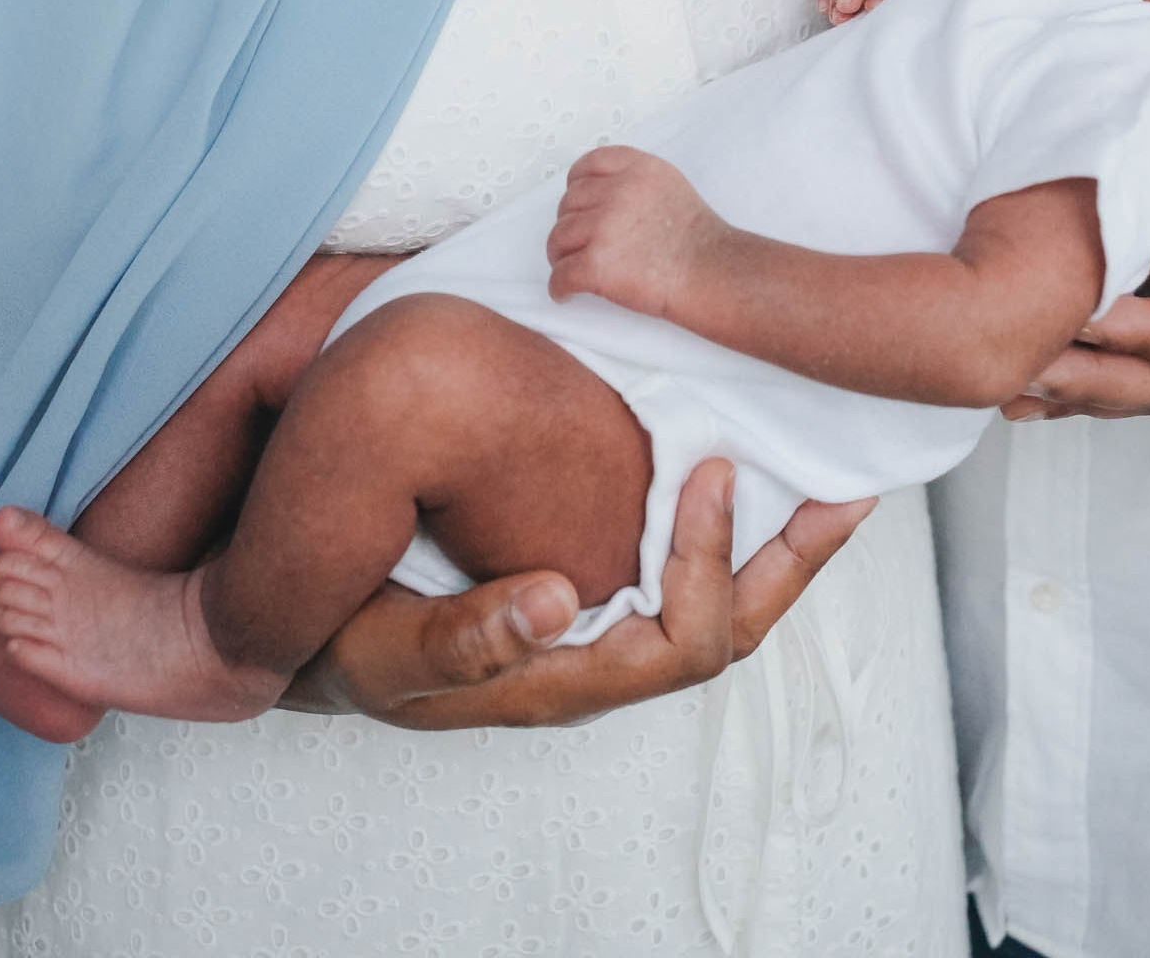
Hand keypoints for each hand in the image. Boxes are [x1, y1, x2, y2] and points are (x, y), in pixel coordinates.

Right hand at [282, 458, 874, 728]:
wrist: (310, 628)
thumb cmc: (347, 639)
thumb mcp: (384, 650)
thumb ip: (463, 641)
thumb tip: (558, 601)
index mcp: (561, 678)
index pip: (677, 646)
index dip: (711, 567)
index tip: (710, 473)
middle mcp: (596, 658)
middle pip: (725, 629)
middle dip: (789, 564)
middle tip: (838, 491)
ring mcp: (601, 625)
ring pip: (718, 603)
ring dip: (778, 550)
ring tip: (828, 484)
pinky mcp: (595, 586)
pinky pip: (685, 570)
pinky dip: (734, 531)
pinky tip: (755, 477)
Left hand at [547, 145, 726, 319]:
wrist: (710, 273)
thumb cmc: (697, 240)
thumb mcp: (669, 186)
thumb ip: (634, 181)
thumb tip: (601, 196)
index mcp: (637, 169)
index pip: (588, 164)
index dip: (576, 185)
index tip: (577, 202)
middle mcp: (618, 192)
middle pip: (568, 203)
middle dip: (570, 225)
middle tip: (578, 244)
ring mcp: (604, 228)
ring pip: (558, 238)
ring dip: (561, 256)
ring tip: (571, 268)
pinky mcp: (596, 264)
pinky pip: (560, 275)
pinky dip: (560, 287)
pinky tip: (567, 293)